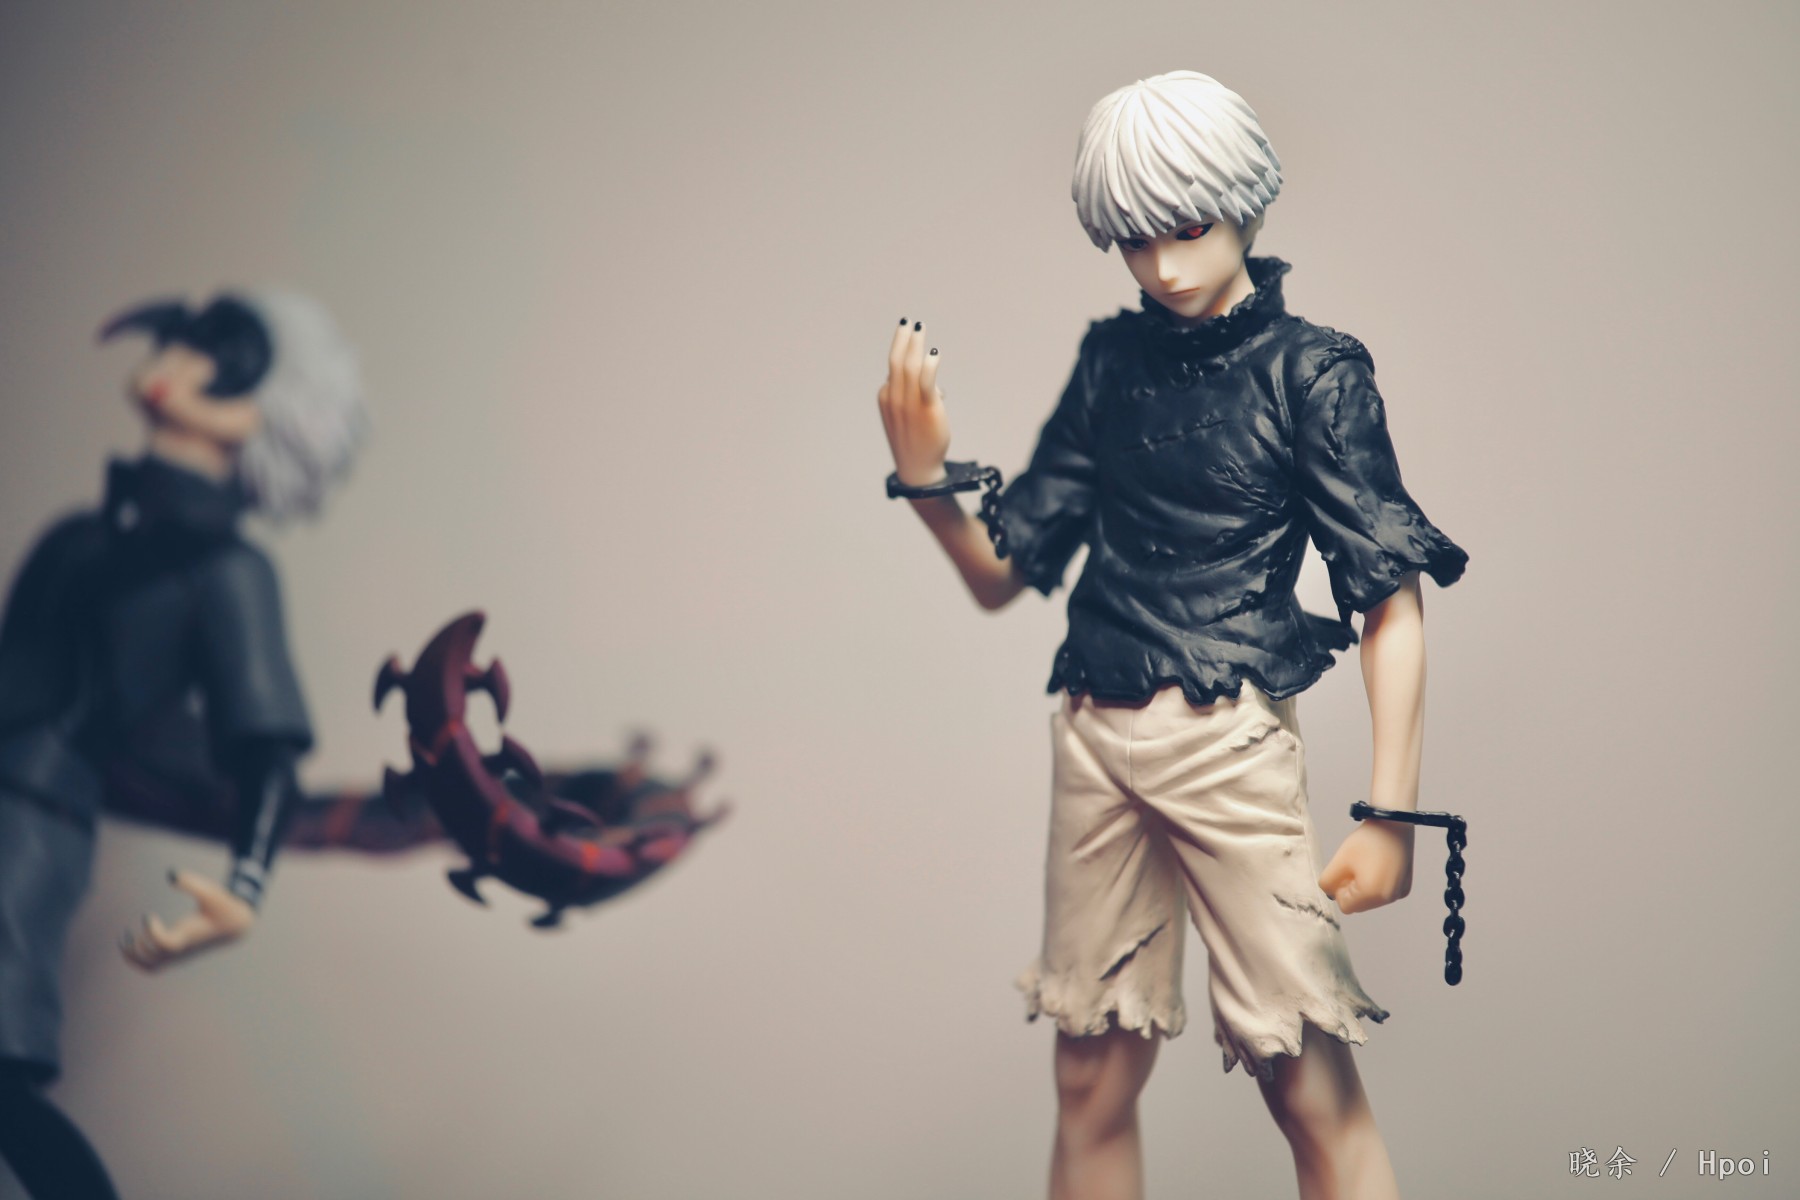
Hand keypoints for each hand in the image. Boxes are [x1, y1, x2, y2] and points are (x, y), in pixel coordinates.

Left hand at [120, 869, 255, 971]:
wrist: (235, 926)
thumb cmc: (222, 906)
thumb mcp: (210, 891)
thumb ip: (191, 882)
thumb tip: (170, 874)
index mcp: (190, 935)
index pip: (166, 944)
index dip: (152, 932)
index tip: (148, 914)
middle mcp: (182, 948)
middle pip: (153, 960)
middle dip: (135, 947)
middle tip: (127, 931)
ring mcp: (179, 955)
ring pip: (150, 967)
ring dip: (133, 957)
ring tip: (125, 938)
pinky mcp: (176, 955)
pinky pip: (153, 966)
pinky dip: (139, 959)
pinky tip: (134, 941)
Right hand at [878, 318, 950, 486]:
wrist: (918, 467)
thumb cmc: (915, 442)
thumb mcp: (908, 416)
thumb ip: (917, 398)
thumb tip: (937, 387)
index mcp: (886, 397)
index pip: (894, 369)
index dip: (901, 349)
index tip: (906, 333)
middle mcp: (895, 397)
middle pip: (898, 360)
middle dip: (903, 338)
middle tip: (910, 322)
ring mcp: (909, 402)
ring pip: (910, 366)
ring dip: (915, 344)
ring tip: (920, 328)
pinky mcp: (928, 408)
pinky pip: (926, 381)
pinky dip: (929, 365)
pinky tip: (934, 353)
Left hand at [1318, 819, 1414, 914]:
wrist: (1393, 823)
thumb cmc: (1366, 840)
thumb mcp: (1339, 861)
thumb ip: (1328, 883)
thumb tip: (1331, 893)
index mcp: (1373, 894)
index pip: (1345, 906)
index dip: (1340, 888)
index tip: (1345, 870)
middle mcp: (1389, 898)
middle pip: (1359, 905)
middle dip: (1352, 889)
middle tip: (1355, 866)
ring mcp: (1399, 893)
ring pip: (1371, 900)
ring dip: (1364, 887)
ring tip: (1367, 864)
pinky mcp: (1405, 887)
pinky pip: (1384, 893)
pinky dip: (1377, 884)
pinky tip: (1378, 865)